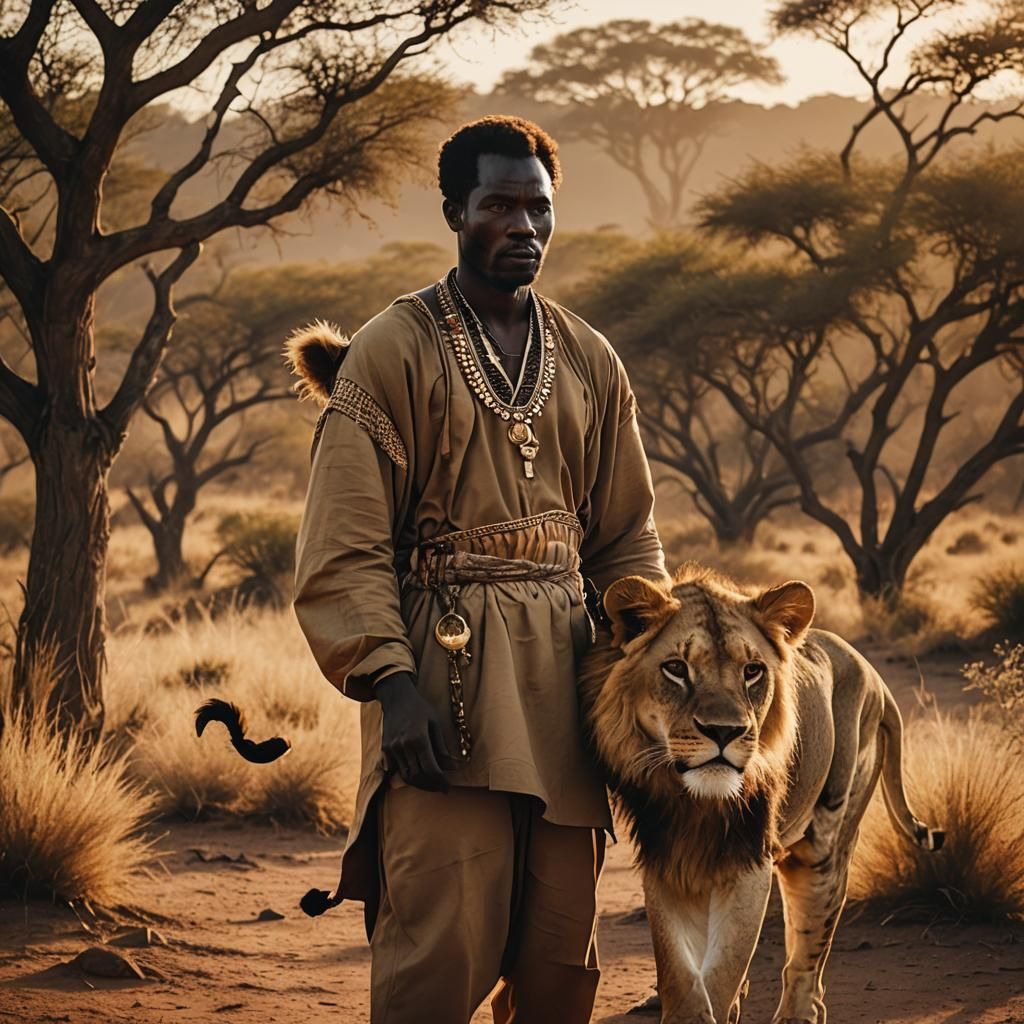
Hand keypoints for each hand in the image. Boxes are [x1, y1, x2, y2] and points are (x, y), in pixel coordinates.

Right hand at [374, 672, 454, 791]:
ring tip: (431, 784)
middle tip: (441, 787)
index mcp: (419, 738)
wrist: (397, 697)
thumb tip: (453, 766)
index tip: (447, 787)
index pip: (430, 769)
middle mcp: (404, 745)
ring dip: (420, 783)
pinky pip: (397, 769)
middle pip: (418, 776)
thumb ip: (441, 746)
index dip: (440, 781)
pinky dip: (409, 775)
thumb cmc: (420, 708)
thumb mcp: (435, 723)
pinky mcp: (386, 749)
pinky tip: (418, 775)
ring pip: (406, 775)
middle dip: (431, 785)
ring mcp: (393, 748)